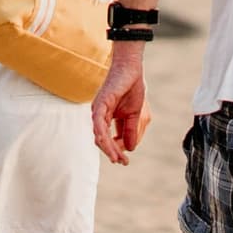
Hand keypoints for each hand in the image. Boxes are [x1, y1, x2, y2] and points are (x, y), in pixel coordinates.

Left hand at [94, 42, 147, 164]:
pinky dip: (102, 134)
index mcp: (108, 119)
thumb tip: (130, 148)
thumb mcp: (134, 115)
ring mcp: (99, 111)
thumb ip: (130, 131)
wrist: (132, 70)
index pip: (110, 140)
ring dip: (108, 147)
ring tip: (116, 158)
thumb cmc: (132, 89)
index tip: (125, 161)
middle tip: (122, 162)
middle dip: (113, 152)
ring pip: (100, 134)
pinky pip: (98, 123)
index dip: (117, 151)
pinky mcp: (100, 104)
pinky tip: (107, 143)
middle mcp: (101, 117)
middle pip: (104, 140)